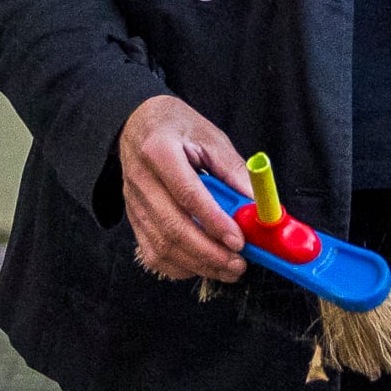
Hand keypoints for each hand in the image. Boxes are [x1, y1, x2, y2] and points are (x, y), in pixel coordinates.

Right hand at [117, 94, 249, 281]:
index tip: (239, 241)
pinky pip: (152, 253)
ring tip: (227, 268)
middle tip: (238, 264)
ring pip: (161, 246)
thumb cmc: (177, 127)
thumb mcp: (211, 138)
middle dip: (209, 253)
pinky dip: (179, 266)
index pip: (187, 194)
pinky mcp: (133, 218)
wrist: (138, 122)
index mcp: (160, 150)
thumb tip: (257, 207)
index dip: (214, 222)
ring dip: (198, 264)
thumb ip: (234, 171)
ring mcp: (133, 202)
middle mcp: (141, 179)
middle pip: (173, 227)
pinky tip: (202, 265)